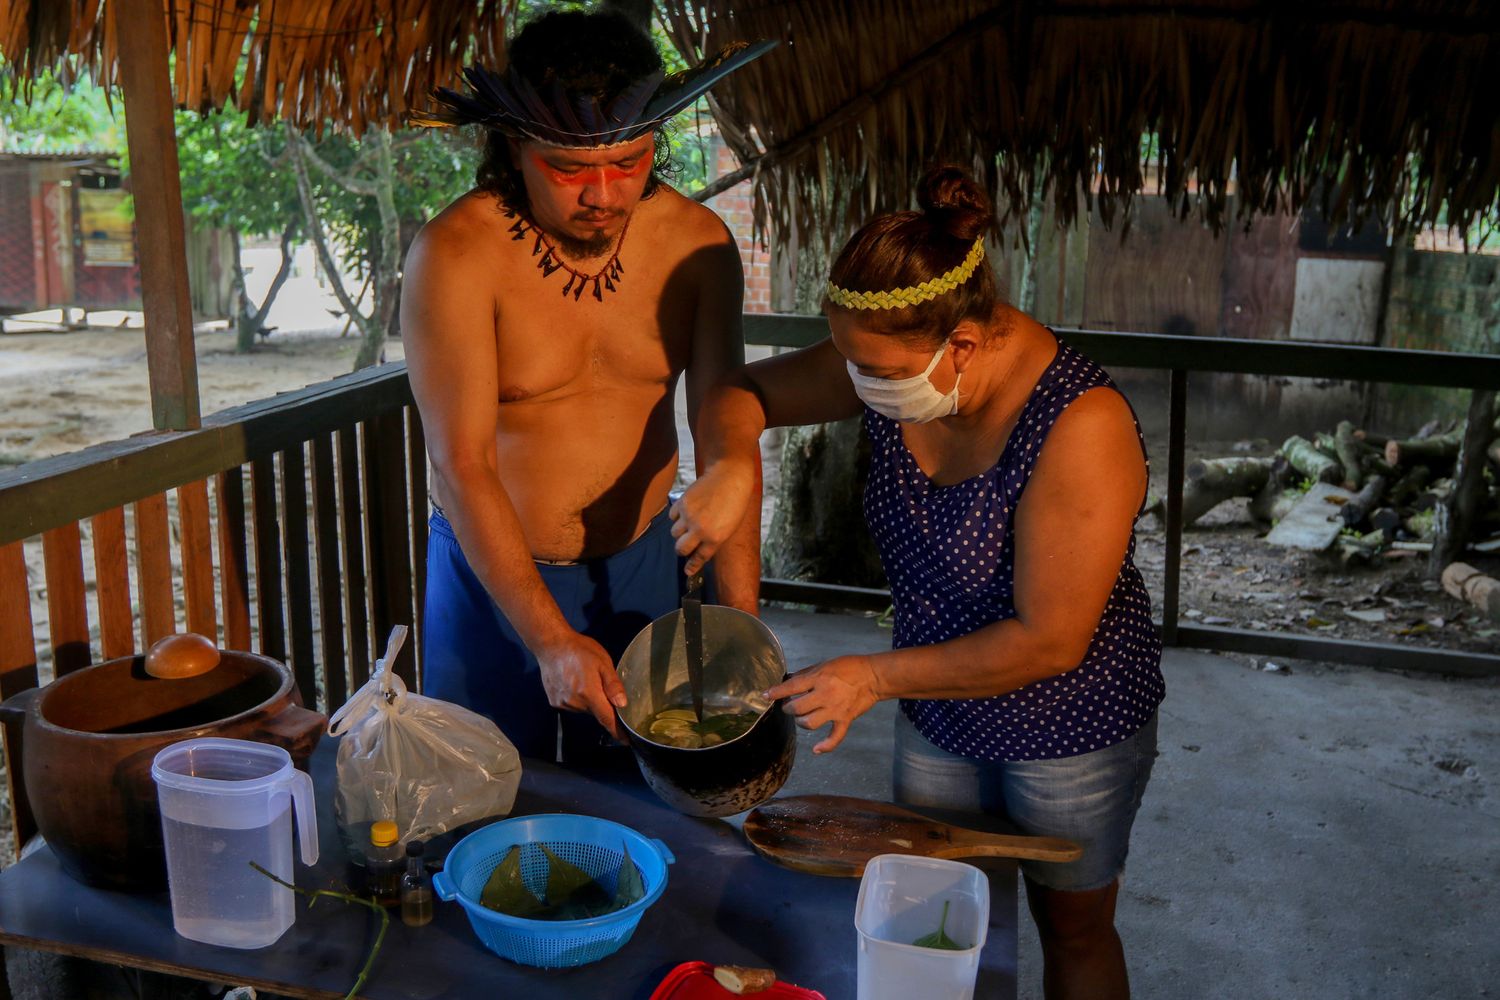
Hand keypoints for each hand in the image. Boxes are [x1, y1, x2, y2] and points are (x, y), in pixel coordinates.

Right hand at [534, 630, 626, 741]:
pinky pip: (571, 705)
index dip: (617, 731)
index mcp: (589, 693)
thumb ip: (613, 685)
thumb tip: (622, 704)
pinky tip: (572, 682)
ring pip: (584, 708)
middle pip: (595, 711)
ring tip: (583, 678)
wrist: (551, 645)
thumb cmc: (580, 650)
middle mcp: (575, 703)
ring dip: (588, 700)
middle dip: (601, 702)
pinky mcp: (554, 702)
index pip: (607, 718)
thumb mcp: (603, 663)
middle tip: (598, 681)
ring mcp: (563, 704)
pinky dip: (576, 698)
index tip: (626, 741)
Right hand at [670, 462, 755, 576]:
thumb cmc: (735, 502)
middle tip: (683, 547)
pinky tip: (686, 511)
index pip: (699, 558)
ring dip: (679, 532)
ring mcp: (689, 516)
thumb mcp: (730, 526)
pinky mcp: (682, 503)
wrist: (729, 476)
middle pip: (681, 549)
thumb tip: (699, 548)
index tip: (687, 571)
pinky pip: (672, 516)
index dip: (692, 566)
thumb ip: (714, 539)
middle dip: (681, 550)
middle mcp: (700, 530)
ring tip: (687, 524)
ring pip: (674, 533)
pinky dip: (676, 516)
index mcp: (715, 538)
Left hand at [764, 655, 880, 753]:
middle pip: (797, 708)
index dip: (776, 692)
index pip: (792, 687)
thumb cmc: (849, 666)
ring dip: (801, 722)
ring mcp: (835, 709)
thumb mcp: (825, 664)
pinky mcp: (845, 720)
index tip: (765, 695)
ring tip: (801, 717)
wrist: (874, 676)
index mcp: (820, 678)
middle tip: (789, 705)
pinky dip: (825, 746)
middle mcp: (825, 694)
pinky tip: (816, 749)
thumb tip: (790, 679)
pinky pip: (834, 738)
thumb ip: (807, 673)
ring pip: (809, 723)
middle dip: (788, 708)